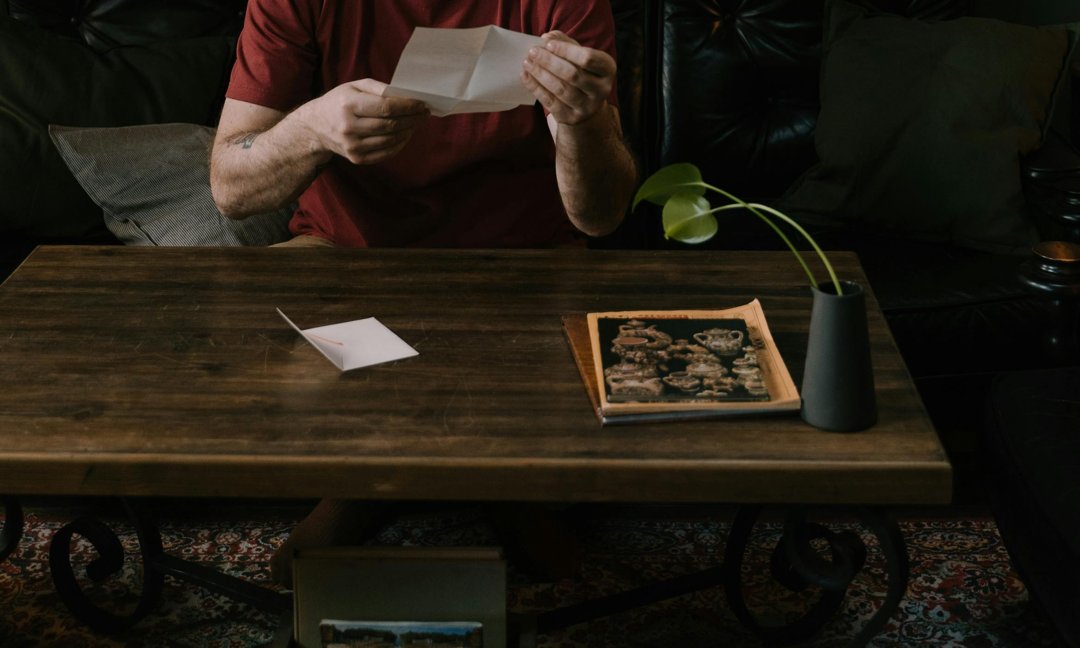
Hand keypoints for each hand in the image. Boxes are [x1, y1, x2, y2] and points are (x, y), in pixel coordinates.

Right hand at [303, 78, 428, 164]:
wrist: (315, 126)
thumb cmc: (339, 101)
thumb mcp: (354, 86)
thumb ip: (378, 88)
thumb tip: (405, 95)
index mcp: (349, 104)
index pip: (386, 107)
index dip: (407, 107)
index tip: (421, 104)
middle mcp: (349, 127)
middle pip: (390, 125)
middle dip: (412, 119)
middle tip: (424, 114)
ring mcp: (352, 145)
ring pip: (390, 140)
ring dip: (408, 131)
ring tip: (417, 123)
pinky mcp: (356, 158)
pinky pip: (385, 153)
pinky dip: (399, 144)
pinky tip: (405, 135)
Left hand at [521, 31, 615, 125]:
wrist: (586, 108)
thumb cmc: (582, 74)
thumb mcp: (579, 56)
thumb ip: (566, 43)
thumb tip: (547, 37)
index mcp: (607, 69)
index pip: (587, 58)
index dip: (566, 50)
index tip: (547, 43)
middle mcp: (601, 90)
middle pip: (572, 74)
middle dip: (549, 61)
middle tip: (532, 52)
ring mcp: (587, 107)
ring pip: (560, 89)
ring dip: (540, 74)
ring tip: (527, 62)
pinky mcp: (571, 117)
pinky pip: (550, 102)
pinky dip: (535, 87)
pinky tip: (525, 76)